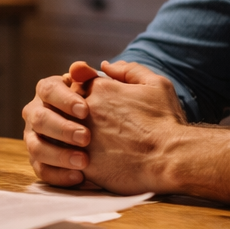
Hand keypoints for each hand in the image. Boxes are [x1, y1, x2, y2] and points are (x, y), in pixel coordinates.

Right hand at [22, 61, 101, 187]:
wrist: (108, 131)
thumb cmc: (104, 104)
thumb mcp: (104, 87)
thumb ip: (94, 77)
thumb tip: (80, 68)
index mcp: (49, 91)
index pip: (48, 89)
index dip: (64, 99)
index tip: (85, 110)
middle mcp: (36, 113)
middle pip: (39, 119)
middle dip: (62, 129)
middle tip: (86, 137)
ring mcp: (34, 138)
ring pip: (36, 147)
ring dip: (59, 155)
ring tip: (84, 161)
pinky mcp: (39, 161)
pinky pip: (42, 171)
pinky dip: (59, 175)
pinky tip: (80, 178)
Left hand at [73, 60, 189, 194]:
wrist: (170, 158)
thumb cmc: (165, 121)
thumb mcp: (155, 84)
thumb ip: (129, 70)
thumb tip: (105, 65)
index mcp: (99, 88)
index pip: (76, 84)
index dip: (82, 94)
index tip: (95, 106)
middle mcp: (85, 110)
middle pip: (63, 107)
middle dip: (71, 115)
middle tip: (90, 126)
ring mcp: (80, 137)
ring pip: (59, 134)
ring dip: (67, 138)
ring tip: (88, 146)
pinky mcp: (82, 163)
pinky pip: (65, 159)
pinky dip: (70, 160)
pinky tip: (86, 163)